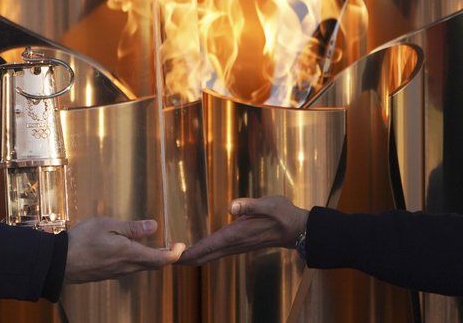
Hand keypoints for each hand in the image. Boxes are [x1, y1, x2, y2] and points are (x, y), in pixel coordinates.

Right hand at [64, 218, 184, 282]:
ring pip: (142, 267)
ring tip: (158, 246)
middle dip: (167, 256)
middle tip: (174, 246)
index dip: (175, 254)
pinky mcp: (108, 274)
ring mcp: (117, 273)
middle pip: (154, 265)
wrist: (59, 263)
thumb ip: (132, 228)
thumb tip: (154, 227)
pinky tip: (134, 251)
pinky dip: (139, 260)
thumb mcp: (107, 225)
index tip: (182, 245)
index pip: (161, 259)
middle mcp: (126, 267)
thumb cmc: (82, 240)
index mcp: (130, 254)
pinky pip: (130, 268)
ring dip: (153, 258)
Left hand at [178, 195, 308, 265]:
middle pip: (206, 255)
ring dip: (194, 257)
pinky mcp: (240, 244)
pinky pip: (217, 252)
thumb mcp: (268, 204)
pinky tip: (198, 251)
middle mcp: (235, 243)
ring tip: (176, 256)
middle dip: (186, 258)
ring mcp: (238, 246)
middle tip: (165, 258)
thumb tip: (231, 206)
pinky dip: (204, 253)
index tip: (174, 255)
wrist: (297, 228)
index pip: (209, 245)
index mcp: (238, 233)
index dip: (191, 251)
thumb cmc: (283, 214)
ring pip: (211, 256)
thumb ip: (249, 205)